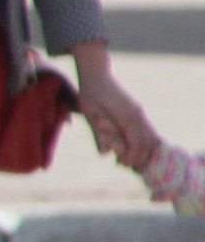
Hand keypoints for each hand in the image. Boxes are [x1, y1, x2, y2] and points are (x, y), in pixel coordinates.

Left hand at [73, 46, 158, 165]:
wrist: (97, 76)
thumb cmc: (90, 95)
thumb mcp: (90, 114)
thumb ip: (99, 134)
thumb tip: (106, 152)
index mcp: (127, 116)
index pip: (136, 142)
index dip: (131, 156)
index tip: (122, 163)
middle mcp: (137, 115)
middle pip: (147, 141)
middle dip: (139, 156)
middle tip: (124, 164)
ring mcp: (138, 112)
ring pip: (150, 135)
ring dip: (143, 149)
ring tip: (129, 158)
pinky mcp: (137, 111)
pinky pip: (146, 129)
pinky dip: (144, 141)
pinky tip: (133, 147)